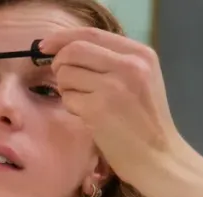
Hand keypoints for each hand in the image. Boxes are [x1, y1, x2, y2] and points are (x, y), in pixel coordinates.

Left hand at [42, 28, 183, 184]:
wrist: (158, 157)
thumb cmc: (143, 120)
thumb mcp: (139, 79)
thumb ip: (110, 60)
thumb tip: (65, 49)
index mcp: (140, 54)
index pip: (90, 34)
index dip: (62, 38)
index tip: (44, 46)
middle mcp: (130, 65)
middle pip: (73, 51)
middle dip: (59, 65)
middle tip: (65, 83)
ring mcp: (114, 86)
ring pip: (66, 74)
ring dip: (66, 89)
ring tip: (85, 103)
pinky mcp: (99, 109)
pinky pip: (68, 98)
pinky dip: (71, 106)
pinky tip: (88, 116)